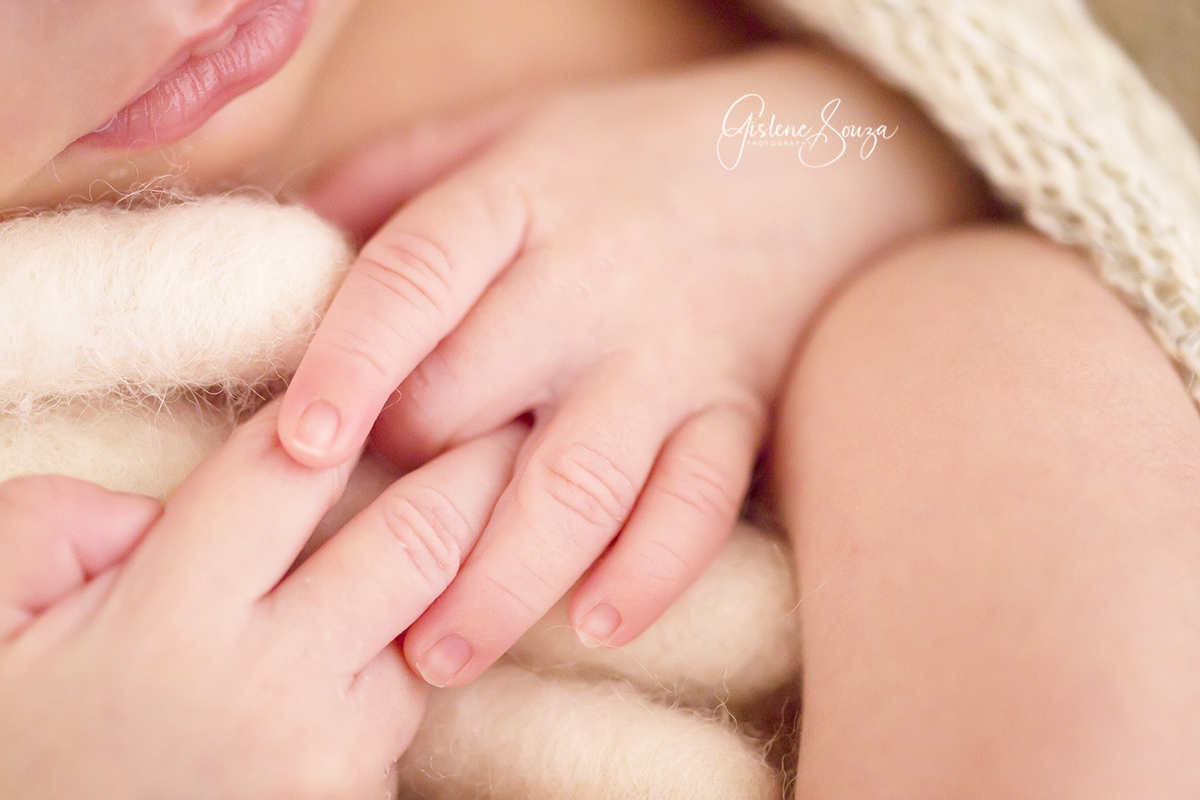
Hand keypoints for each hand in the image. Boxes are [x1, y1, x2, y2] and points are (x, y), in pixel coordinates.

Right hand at [0, 405, 524, 799]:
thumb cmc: (19, 751)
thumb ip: (67, 524)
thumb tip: (161, 508)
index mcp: (177, 614)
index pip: (290, 469)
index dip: (342, 407)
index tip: (394, 377)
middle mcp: (276, 681)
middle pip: (417, 539)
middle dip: (477, 471)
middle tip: (514, 426)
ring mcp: (330, 758)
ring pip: (428, 633)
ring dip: (435, 588)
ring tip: (445, 544)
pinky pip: (406, 720)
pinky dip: (399, 675)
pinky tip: (381, 654)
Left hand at [279, 46, 983, 686]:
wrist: (801, 162)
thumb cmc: (619, 158)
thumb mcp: (503, 129)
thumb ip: (392, 174)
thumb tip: (285, 242)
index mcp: (517, 200)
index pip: (415, 278)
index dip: (351, 361)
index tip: (299, 447)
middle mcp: (589, 286)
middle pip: (476, 401)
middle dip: (404, 494)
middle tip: (348, 571)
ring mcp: (668, 357)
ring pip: (580, 484)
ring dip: (505, 582)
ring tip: (440, 657)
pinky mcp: (732, 412)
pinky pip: (696, 506)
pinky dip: (651, 573)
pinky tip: (596, 627)